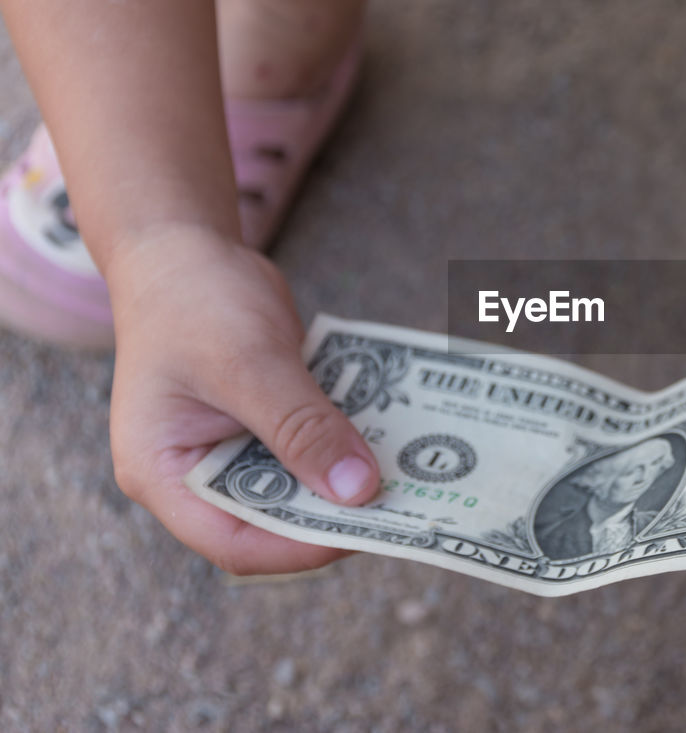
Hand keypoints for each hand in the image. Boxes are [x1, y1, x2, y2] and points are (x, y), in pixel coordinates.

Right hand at [105, 226, 380, 573]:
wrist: (185, 250)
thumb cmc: (195, 301)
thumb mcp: (249, 363)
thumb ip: (300, 427)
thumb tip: (358, 489)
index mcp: (163, 473)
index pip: (235, 542)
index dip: (301, 546)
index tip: (366, 529)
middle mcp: (195, 475)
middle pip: (271, 523)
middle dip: (333, 516)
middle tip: (405, 507)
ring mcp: (230, 453)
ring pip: (297, 490)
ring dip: (348, 482)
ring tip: (411, 477)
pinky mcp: (265, 430)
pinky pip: (309, 453)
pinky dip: (346, 447)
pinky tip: (395, 439)